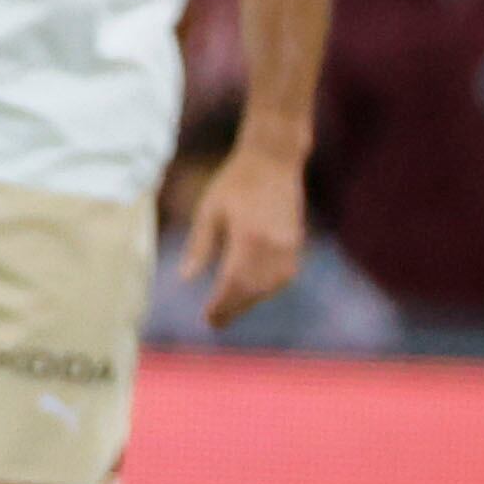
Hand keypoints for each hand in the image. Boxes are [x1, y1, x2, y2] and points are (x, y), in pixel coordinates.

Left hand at [177, 148, 305, 328]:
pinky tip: (252, 292)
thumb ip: (200, 246)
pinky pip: (284, 276)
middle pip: (253, 290)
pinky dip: (267, 288)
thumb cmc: (236, 182)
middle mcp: (273, 247)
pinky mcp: (297, 243)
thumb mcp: (209, 210)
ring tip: (229, 310)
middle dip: (234, 308)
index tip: (207, 318)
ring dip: (250, 301)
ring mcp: (289, 246)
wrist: (274, 160)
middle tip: (215, 322)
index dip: (221, 304)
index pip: (234, 282)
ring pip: (271, 286)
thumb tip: (185, 278)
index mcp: (249, 238)